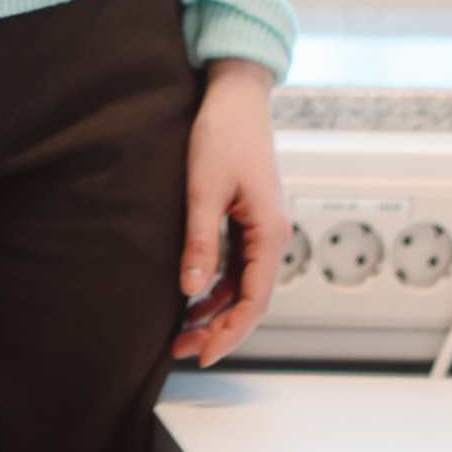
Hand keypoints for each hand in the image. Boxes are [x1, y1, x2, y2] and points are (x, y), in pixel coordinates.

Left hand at [173, 55, 286, 366]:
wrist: (234, 94)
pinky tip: (190, 297)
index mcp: (271, 232)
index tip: (204, 356)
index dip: (230, 334)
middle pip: (250, 299)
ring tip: (179, 332)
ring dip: (214, 310)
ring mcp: (261, 228)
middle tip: (180, 350)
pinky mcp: (247, 218)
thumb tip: (190, 290)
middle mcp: (272, 235)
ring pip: (242, 285)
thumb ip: (199, 243)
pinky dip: (215, 286)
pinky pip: (235, 265)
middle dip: (218, 329)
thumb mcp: (203, 190)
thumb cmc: (224, 133)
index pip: (255, 301)